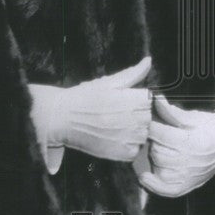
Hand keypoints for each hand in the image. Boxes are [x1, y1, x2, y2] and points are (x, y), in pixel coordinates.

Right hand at [29, 57, 151, 162]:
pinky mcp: (123, 153)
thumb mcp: (109, 82)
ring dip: (134, 132)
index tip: (122, 102)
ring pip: (144, 134)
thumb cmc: (85, 97)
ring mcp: (131, 137)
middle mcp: (137, 118)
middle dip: (136, 115)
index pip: (151, 101)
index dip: (137, 100)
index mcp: (136, 99)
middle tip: (115, 115)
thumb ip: (133, 73)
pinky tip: (113, 139)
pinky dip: (128, 146)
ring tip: (114, 127)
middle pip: (149, 118)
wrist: (62, 118)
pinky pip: (136, 150)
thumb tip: (149, 60)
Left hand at [138, 95, 214, 197]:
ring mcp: (190, 176)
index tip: (150, 121)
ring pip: (159, 168)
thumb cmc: (213, 127)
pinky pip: (167, 190)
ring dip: (155, 157)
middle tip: (158, 135)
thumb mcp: (195, 117)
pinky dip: (154, 185)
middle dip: (153, 141)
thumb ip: (173, 112)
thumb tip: (156, 100)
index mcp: (193, 141)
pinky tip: (145, 176)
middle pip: (157, 152)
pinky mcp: (189, 185)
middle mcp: (191, 162)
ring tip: (159, 148)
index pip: (161, 134)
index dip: (152, 126)